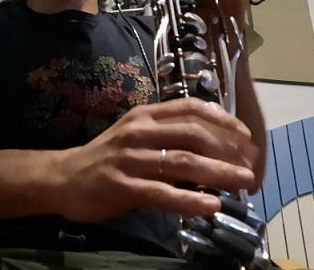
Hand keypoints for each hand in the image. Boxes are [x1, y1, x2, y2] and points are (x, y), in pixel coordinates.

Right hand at [53, 98, 258, 222]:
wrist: (63, 177)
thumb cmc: (106, 157)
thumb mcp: (136, 135)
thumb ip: (168, 135)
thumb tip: (213, 145)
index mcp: (145, 115)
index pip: (190, 109)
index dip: (222, 119)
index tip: (244, 134)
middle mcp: (139, 132)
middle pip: (193, 135)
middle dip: (227, 150)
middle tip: (250, 165)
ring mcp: (130, 159)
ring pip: (182, 163)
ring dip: (217, 173)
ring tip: (243, 183)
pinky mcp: (122, 186)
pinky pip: (162, 193)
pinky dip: (189, 200)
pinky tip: (211, 206)